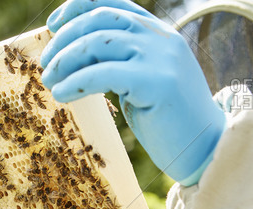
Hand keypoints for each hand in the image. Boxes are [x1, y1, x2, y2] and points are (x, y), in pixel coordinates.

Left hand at [40, 0, 226, 185]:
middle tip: (45, 63)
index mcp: (157, 33)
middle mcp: (160, 37)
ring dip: (65, 60)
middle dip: (64, 38)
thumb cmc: (167, 121)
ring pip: (97, 42)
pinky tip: (61, 94)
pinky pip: (102, 73)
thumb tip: (75, 57)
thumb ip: (119, 62)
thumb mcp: (141, 80)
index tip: (53, 23)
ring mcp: (160, 56)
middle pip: (100, 19)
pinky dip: (75, 82)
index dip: (78, 7)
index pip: (113, 3)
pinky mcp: (156, 81)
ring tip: (48, 81)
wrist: (206, 149)